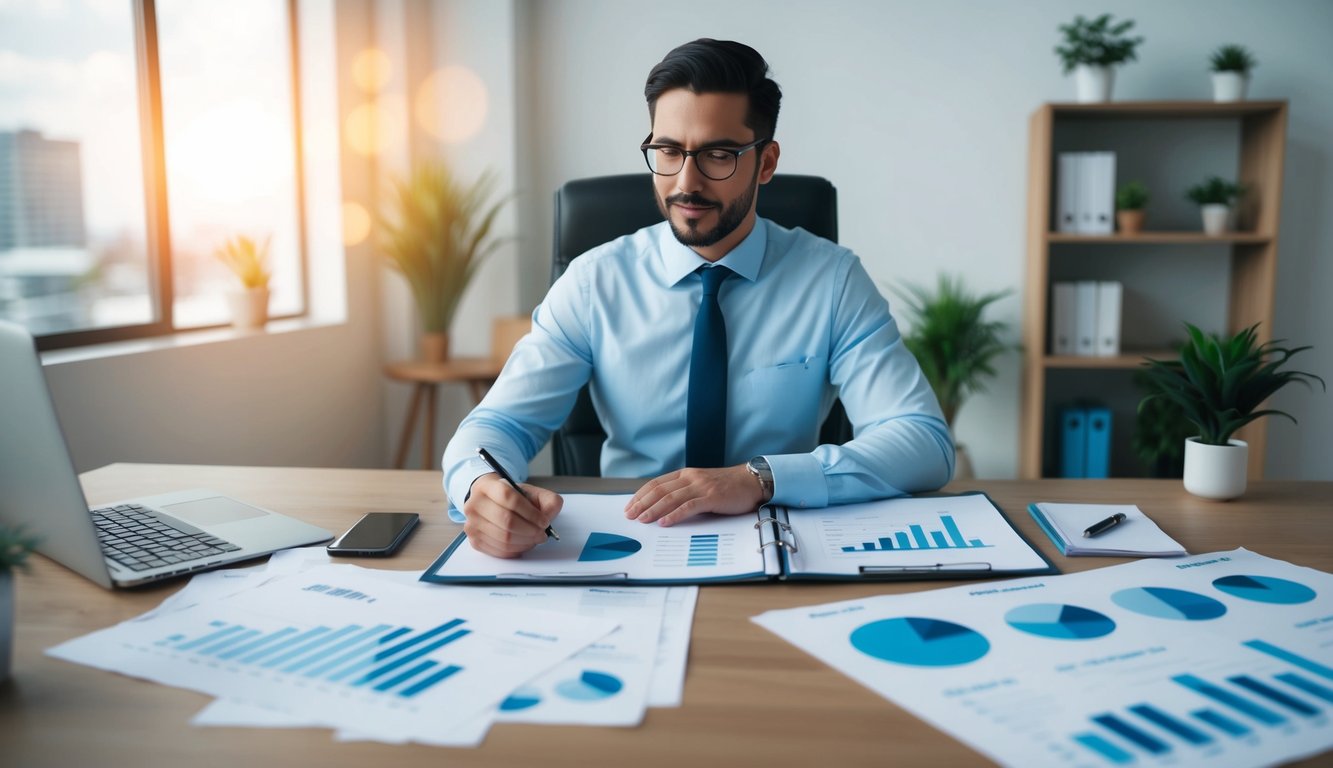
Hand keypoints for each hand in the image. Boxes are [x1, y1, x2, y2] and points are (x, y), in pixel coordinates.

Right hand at [462, 474, 562, 557]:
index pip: (509, 498)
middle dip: (530, 531)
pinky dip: (516, 550)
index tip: (544, 521)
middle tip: (542, 534)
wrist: (491, 502)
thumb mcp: (533, 493)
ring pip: (503, 539)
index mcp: (487, 486)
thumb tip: (547, 518)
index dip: (530, 513)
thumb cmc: (513, 498)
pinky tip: (524, 544)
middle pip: (506, 521)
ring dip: (525, 542)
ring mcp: (472, 523)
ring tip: (535, 539)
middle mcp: (474, 504)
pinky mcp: (474, 541)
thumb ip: (547, 501)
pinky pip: (499, 551)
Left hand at [624, 465, 763, 526]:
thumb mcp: (702, 486)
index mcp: (686, 474)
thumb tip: (663, 508)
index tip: (629, 506)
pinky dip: (675, 514)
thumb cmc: (728, 487)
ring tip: (642, 520)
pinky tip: (665, 522)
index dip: (641, 495)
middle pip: (659, 490)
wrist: (752, 482)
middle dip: (642, 503)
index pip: (656, 483)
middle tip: (630, 515)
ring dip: (654, 509)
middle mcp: (691, 477)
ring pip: (671, 497)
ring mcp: (701, 486)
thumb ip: (685, 493)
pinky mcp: (712, 497)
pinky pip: (689, 506)